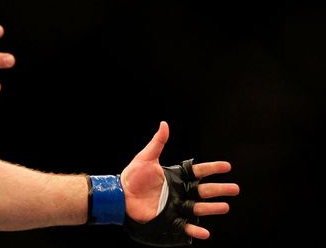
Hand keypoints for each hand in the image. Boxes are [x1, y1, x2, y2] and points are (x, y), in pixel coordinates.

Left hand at [121, 121, 240, 240]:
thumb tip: (164, 124)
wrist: (121, 195)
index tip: (227, 166)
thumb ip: (157, 142)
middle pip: (204, 190)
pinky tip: (206, 233)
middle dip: (219, 189)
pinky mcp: (170, 220)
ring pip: (199, 208)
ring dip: (212, 208)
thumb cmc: (133, 176)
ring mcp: (177, 206)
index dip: (212, 169)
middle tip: (235, 189)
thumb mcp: (145, 157)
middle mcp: (180, 192)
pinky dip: (195, 230)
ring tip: (225, 207)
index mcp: (177, 177)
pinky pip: (185, 226)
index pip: (198, 172)